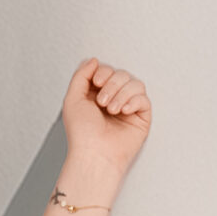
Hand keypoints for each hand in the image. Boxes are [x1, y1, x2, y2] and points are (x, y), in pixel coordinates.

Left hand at [60, 58, 151, 191]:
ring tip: (111, 109)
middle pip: (121, 74)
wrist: (94, 154)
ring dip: (121, 94)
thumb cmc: (82, 134)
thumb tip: (94, 61)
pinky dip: (133, 101)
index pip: (107, 71)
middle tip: (101, 102)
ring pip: (134, 84)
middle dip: (111, 84)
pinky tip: (124, 111)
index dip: (103, 72)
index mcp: (96, 94)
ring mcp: (128, 108)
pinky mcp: (140, 117)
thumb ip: (80, 75)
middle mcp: (113, 99)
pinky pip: (144, 99)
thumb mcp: (72, 98)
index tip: (96, 82)